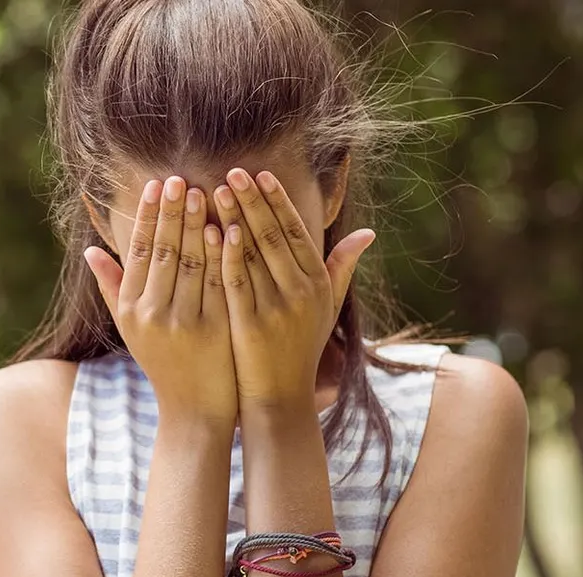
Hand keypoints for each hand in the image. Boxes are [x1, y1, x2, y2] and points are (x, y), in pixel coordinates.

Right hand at [85, 176, 237, 423]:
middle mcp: (152, 314)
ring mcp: (184, 322)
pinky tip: (224, 229)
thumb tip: (90, 251)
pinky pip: (218, 283)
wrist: (194, 411)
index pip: (141, 251)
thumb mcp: (130, 329)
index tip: (159, 185)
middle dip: (173, 212)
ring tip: (205, 192)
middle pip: (165, 251)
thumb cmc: (163, 364)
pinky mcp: (213, 330)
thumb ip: (112, 288)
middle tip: (181, 178)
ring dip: (197, 224)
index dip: (150, 216)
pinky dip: (221, 255)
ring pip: (192, 263)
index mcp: (131, 309)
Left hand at [213, 169, 374, 411]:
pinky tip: (213, 230)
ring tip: (216, 190)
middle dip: (253, 200)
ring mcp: (276, 308)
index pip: (297, 232)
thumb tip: (369, 232)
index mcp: (318, 284)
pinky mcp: (251, 324)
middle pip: (274, 235)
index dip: (277, 201)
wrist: (280, 398)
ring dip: (235, 218)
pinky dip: (226, 253)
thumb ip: (342, 267)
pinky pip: (236, 280)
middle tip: (232, 171)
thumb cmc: (300, 350)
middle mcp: (301, 292)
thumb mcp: (327, 308)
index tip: (260, 174)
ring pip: (253, 253)